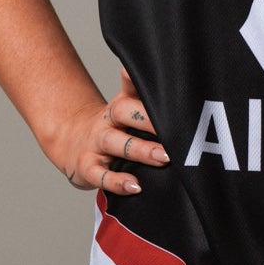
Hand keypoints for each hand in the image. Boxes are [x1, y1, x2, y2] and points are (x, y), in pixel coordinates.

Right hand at [49, 66, 170, 194]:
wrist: (73, 142)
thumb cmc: (114, 129)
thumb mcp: (129, 113)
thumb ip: (153, 107)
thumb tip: (190, 99)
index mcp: (120, 104)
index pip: (130, 86)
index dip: (134, 78)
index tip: (147, 77)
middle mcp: (106, 120)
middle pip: (123, 111)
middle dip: (149, 120)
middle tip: (175, 130)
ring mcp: (95, 143)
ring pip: (114, 142)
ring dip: (140, 151)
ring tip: (163, 158)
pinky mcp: (87, 167)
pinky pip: (100, 175)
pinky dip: (117, 182)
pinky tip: (135, 187)